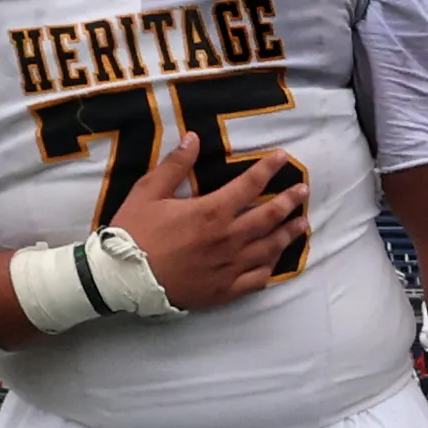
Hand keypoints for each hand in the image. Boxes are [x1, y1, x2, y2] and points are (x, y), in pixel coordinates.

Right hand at [109, 138, 306, 312]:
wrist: (124, 279)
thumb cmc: (134, 233)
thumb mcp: (148, 192)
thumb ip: (174, 165)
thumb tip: (194, 138)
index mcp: (212, 212)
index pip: (250, 185)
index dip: (268, 169)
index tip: (283, 157)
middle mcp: (229, 238)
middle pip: (269, 217)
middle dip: (289, 201)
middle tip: (304, 191)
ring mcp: (232, 266)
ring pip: (271, 248)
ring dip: (289, 233)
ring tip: (302, 223)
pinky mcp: (228, 289)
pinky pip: (259, 277)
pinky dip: (272, 265)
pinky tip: (277, 258)